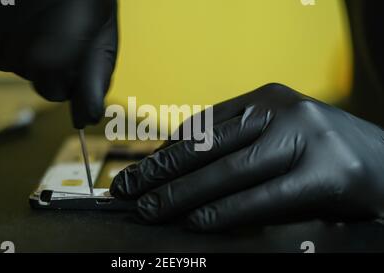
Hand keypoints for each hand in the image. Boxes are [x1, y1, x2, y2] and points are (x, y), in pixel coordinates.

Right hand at [0, 0, 117, 127]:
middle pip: (33, 78)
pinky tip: (6, 7)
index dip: (70, 75)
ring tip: (29, 8)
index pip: (57, 94)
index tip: (72, 52)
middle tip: (53, 22)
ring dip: (18, 43)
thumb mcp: (101, 27)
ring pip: (5, 61)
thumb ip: (96, 76)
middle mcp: (21, 56)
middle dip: (46, 59)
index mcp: (60, 59)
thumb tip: (87, 116)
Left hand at [110, 83, 383, 231]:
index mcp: (266, 97)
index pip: (201, 127)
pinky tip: (198, 221)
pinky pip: (262, 196)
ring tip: (151, 210)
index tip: (138, 172)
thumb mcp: (275, 135)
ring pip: (229, 171)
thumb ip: (235, 143)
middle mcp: (283, 110)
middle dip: (161, 171)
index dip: (165, 151)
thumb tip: (181, 163)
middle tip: (128, 191)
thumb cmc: (321, 151)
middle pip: (207, 147)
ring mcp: (305, 138)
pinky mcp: (325, 172)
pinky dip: (226, 211)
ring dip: (183, 194)